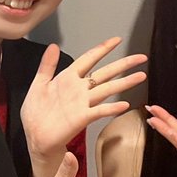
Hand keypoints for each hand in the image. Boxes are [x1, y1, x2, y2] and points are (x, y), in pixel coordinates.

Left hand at [22, 37, 146, 176]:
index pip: (89, 59)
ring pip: (108, 89)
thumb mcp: (39, 84)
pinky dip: (111, 108)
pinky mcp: (82, 118)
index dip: (103, 49)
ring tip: (141, 76)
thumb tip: (53, 46)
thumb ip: (47, 65)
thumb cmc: (37, 113)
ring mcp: (83, 103)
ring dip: (125, 82)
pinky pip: (99, 111)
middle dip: (124, 64)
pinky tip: (124, 104)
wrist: (35, 136)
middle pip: (106, 73)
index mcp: (68, 79)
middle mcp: (80, 89)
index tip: (117, 40)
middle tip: (141, 57)